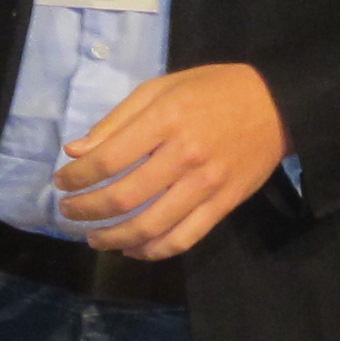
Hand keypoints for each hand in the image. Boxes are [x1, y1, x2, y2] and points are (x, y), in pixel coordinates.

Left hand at [56, 64, 288, 260]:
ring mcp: (206, 185)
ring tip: (95, 238)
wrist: (278, 105)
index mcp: (166, 120)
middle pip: (124, 197)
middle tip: (69, 212)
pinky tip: (133, 250)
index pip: (108, 160)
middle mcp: (184, 156)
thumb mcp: (162, 88)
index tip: (61, 182)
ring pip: (150, 227)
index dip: (77, 177)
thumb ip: (118, 121)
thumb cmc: (213, 90)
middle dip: (87, 210)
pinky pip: (183, 238)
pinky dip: (153, 251)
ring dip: (113, 238)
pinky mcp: (223, 205)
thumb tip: (76, 152)